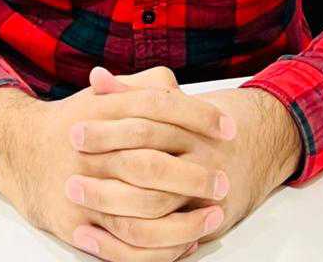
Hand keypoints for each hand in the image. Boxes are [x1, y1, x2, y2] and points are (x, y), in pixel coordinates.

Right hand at [0, 71, 234, 261]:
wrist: (20, 150)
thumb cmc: (75, 122)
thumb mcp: (104, 97)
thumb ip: (141, 87)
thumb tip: (178, 87)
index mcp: (105, 112)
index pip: (158, 107)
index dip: (197, 116)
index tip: (229, 128)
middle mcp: (94, 150)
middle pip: (152, 163)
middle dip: (194, 175)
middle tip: (223, 181)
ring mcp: (85, 189)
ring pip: (141, 213)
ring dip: (183, 220)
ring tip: (214, 217)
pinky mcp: (76, 224)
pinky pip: (123, 246)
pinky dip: (158, 250)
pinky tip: (185, 245)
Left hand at [84, 65, 302, 244]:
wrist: (252, 152)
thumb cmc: (194, 127)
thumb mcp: (170, 102)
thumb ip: (133, 91)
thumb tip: (96, 78)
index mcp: (190, 126)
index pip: (147, 124)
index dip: (110, 127)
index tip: (75, 127)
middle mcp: (199, 160)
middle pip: (149, 166)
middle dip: (106, 167)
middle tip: (70, 166)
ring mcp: (199, 198)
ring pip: (152, 208)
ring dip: (108, 204)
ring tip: (74, 194)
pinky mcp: (196, 228)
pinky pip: (155, 245)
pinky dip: (118, 244)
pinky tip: (87, 234)